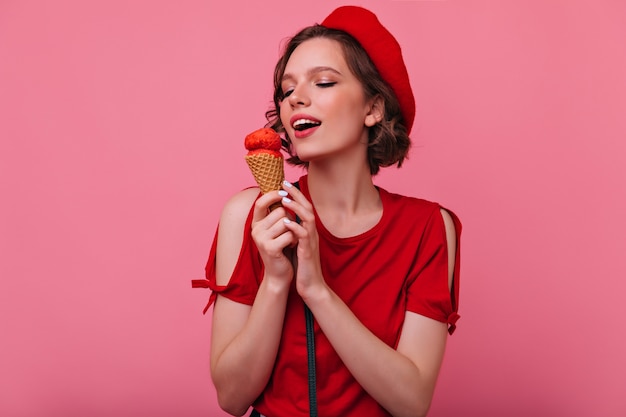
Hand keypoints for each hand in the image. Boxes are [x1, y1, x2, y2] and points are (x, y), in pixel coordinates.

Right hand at [251, 190, 295, 284]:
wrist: (279, 273)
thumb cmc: (281, 248)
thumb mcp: (276, 229)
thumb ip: (277, 213)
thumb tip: (284, 190)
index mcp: (256, 223)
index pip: (261, 202)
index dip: (273, 195)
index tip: (284, 192)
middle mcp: (255, 230)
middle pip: (280, 211)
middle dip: (290, 219)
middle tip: (289, 231)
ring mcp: (261, 239)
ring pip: (286, 222)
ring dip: (293, 230)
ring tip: (290, 239)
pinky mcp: (270, 248)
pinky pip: (289, 234)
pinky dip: (295, 239)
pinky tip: (291, 246)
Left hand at [279, 181, 326, 300]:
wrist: (311, 286)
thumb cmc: (302, 266)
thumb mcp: (297, 245)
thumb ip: (293, 232)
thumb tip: (284, 219)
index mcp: (308, 231)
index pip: (304, 208)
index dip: (295, 195)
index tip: (284, 184)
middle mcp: (311, 233)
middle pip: (308, 208)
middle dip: (296, 195)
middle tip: (285, 183)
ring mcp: (311, 242)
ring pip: (308, 219)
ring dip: (296, 208)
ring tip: (284, 200)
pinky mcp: (308, 252)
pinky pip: (304, 236)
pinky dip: (295, 227)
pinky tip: (286, 222)